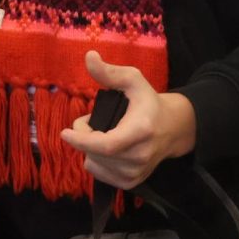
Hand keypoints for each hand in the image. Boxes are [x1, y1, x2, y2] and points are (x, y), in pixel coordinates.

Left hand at [59, 50, 196, 189]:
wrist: (173, 129)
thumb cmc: (148, 102)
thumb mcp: (132, 80)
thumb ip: (109, 72)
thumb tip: (89, 56)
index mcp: (140, 131)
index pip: (107, 145)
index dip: (83, 141)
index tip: (65, 132)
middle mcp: (140, 156)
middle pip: (97, 154)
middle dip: (83, 136)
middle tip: (90, 121)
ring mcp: (137, 172)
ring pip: (95, 164)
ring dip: (89, 149)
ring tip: (101, 133)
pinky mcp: (132, 182)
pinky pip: (100, 175)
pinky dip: (95, 160)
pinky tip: (104, 149)